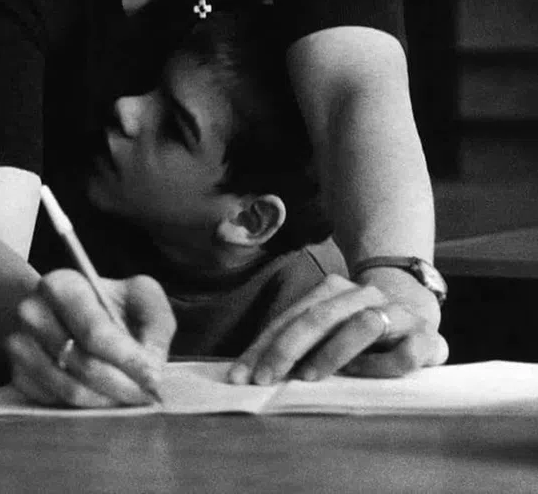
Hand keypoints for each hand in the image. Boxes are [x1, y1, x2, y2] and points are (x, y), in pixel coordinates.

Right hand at [5, 269, 174, 407]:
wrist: (62, 310)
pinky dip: (86, 405)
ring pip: (70, 390)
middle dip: (123, 385)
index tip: (153, 378)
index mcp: (60, 284)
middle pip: (83, 364)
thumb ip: (155, 322)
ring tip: (128, 394)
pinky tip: (102, 392)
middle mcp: (32, 313)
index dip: (128, 358)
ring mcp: (20, 346)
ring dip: (107, 400)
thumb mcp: (138, 295)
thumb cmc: (107, 303)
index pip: (94, 331)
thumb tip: (152, 367)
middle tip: (147, 394)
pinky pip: (56, 402)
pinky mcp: (17, 374)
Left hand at [228, 273, 447, 384]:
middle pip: (320, 316)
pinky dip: (383, 366)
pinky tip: (364, 377)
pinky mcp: (428, 336)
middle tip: (266, 379)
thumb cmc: (362, 329)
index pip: (292, 317)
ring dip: (332, 353)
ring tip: (308, 377)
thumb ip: (299, 345)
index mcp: (333, 290)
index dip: (264, 345)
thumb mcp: (328, 331)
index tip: (240, 374)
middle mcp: (363, 295)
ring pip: (363, 325)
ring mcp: (397, 313)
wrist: (420, 308)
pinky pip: (406, 352)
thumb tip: (255, 371)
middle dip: (287, 348)